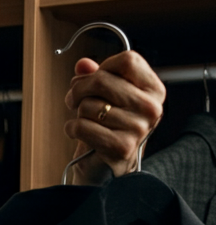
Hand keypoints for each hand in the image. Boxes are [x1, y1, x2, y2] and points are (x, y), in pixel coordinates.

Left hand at [63, 51, 165, 184]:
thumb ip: (95, 75)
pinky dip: (72, 128)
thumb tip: (83, 64)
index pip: (128, 60)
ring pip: (88, 105)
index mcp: (154, 89)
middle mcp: (151, 108)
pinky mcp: (121, 147)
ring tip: (85, 120)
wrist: (107, 163)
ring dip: (77, 113)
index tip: (93, 78)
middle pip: (102, 80)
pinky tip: (78, 133)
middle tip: (74, 99)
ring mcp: (138, 128)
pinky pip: (81, 126)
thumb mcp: (105, 95)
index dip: (103, 67)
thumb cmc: (107, 124)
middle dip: (79, 89)